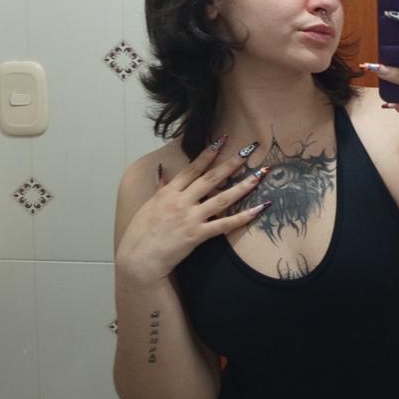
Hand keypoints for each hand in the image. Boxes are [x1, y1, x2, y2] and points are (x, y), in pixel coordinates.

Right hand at [115, 139, 269, 286]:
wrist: (138, 258)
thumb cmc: (140, 233)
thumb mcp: (148, 205)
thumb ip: (160, 187)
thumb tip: (161, 170)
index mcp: (169, 192)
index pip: (192, 168)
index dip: (208, 153)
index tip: (222, 140)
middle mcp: (181, 201)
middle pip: (211, 178)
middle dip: (231, 163)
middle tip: (248, 150)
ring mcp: (190, 217)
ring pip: (222, 198)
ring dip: (243, 185)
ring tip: (260, 175)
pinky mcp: (197, 235)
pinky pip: (225, 224)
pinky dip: (243, 217)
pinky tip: (259, 209)